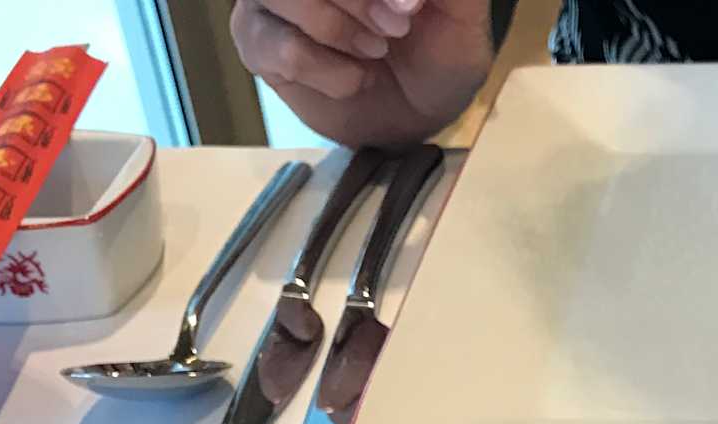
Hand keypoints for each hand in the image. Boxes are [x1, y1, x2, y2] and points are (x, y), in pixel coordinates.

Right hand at [231, 0, 493, 147]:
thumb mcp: (461, 19)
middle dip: (357, 0)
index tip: (409, 6)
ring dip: (339, 29)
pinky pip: (281, 47)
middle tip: (396, 27)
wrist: (415, 119)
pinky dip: (328, 71)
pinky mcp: (256, 40)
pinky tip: (354, 79)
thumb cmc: (436, 56)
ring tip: (375, 53)